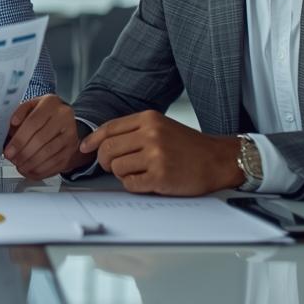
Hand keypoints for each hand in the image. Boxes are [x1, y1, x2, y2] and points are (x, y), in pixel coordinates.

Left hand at [3, 95, 80, 179]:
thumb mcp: (29, 107)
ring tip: (19, 166)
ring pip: (48, 153)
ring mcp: (71, 134)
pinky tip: (30, 170)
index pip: (32, 123)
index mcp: (51, 103)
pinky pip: (55, 163)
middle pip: (40, 140)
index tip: (8, 151)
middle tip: (12, 160)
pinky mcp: (72, 149)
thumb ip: (18, 114)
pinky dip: (40, 170)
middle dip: (23, 154)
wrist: (62, 119)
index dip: (18, 140)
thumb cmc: (42, 114)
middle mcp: (64, 117)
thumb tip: (12, 125)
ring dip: (30, 163)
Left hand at [77, 110, 243, 195]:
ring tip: (138, 172)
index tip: (85, 148)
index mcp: (148, 119)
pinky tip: (146, 181)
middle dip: (105, 161)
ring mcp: (155, 156)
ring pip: (116, 167)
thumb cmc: (189, 146)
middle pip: (107, 149)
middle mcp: (150, 134)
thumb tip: (101, 142)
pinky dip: (133, 185)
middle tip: (114, 166)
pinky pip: (130, 184)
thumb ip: (134, 131)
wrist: (218, 159)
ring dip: (122, 174)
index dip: (93, 140)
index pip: (109, 128)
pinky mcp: (160, 176)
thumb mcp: (161, 126)